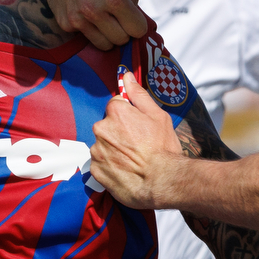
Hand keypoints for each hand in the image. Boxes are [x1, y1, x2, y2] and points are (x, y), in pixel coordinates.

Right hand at [37, 0, 146, 48]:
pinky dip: (89, 28)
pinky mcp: (64, 22)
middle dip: (124, 31)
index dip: (138, 24)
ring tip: (104, 18)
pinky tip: (84, 11)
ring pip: (104, 45)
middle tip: (118, 18)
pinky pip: (85, 37)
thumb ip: (136, 2)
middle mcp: (94, 11)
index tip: (133, 17)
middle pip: (121, 40)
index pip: (137, 30)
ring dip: (108, 34)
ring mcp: (77, 19)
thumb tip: (137, 27)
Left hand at [89, 70, 185, 209]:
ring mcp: (96, 150)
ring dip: (113, 150)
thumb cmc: (163, 148)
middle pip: (107, 125)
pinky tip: (125, 171)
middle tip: (137, 145)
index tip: (139, 127)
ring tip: (132, 161)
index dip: (129, 116)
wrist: (162, 182)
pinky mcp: (95, 170)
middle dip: (119, 133)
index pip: (116, 105)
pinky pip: (100, 164)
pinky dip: (110, 167)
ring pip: (103, 145)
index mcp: (116, 112)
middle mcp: (101, 128)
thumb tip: (126, 76)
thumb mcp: (158, 116)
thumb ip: (139, 95)